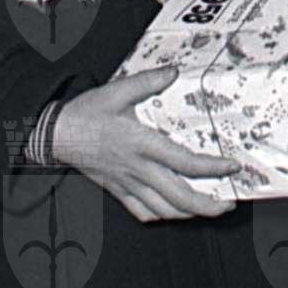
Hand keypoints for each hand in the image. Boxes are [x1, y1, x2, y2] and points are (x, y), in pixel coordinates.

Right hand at [53, 67, 239, 222]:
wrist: (55, 134)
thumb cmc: (86, 113)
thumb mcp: (117, 90)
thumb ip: (148, 81)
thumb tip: (174, 72)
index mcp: (142, 143)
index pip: (185, 162)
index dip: (212, 168)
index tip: (232, 166)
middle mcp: (138, 168)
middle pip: (179, 197)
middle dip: (207, 206)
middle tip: (228, 205)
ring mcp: (127, 183)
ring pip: (163, 209)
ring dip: (189, 214)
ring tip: (208, 209)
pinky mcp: (117, 190)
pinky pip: (142, 211)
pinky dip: (162, 215)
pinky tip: (173, 211)